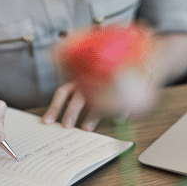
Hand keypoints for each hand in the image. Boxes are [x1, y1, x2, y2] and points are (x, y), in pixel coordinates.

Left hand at [42, 72, 156, 130]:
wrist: (139, 56)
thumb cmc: (109, 75)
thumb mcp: (92, 83)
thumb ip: (79, 97)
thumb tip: (67, 119)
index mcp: (80, 80)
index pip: (63, 92)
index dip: (55, 107)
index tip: (47, 121)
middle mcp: (91, 81)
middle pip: (78, 96)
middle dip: (70, 112)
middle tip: (66, 126)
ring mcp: (108, 84)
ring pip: (98, 99)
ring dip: (92, 116)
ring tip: (87, 129)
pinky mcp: (125, 87)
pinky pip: (122, 100)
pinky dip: (120, 111)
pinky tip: (119, 119)